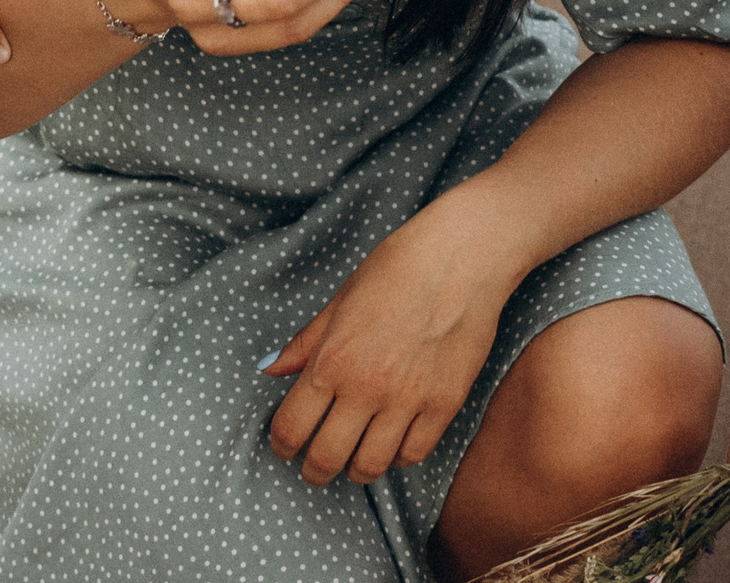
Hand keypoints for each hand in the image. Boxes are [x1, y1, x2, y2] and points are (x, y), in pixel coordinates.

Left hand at [264, 204, 515, 483]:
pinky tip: (390, 445)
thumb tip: (270, 369)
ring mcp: (409, 400)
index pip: (292, 426)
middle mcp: (366, 387)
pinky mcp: (445, 405)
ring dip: (355, 471)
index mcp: (332, 360)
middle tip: (313, 467)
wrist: (459, 259)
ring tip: (352, 461)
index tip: (284, 447)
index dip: (281, 445)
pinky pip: (414, 454)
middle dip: (313, 470)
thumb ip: (304, 344)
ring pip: (371, 466)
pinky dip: (397, 459)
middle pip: (327, 458)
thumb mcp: (339, 302)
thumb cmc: (395, 270)